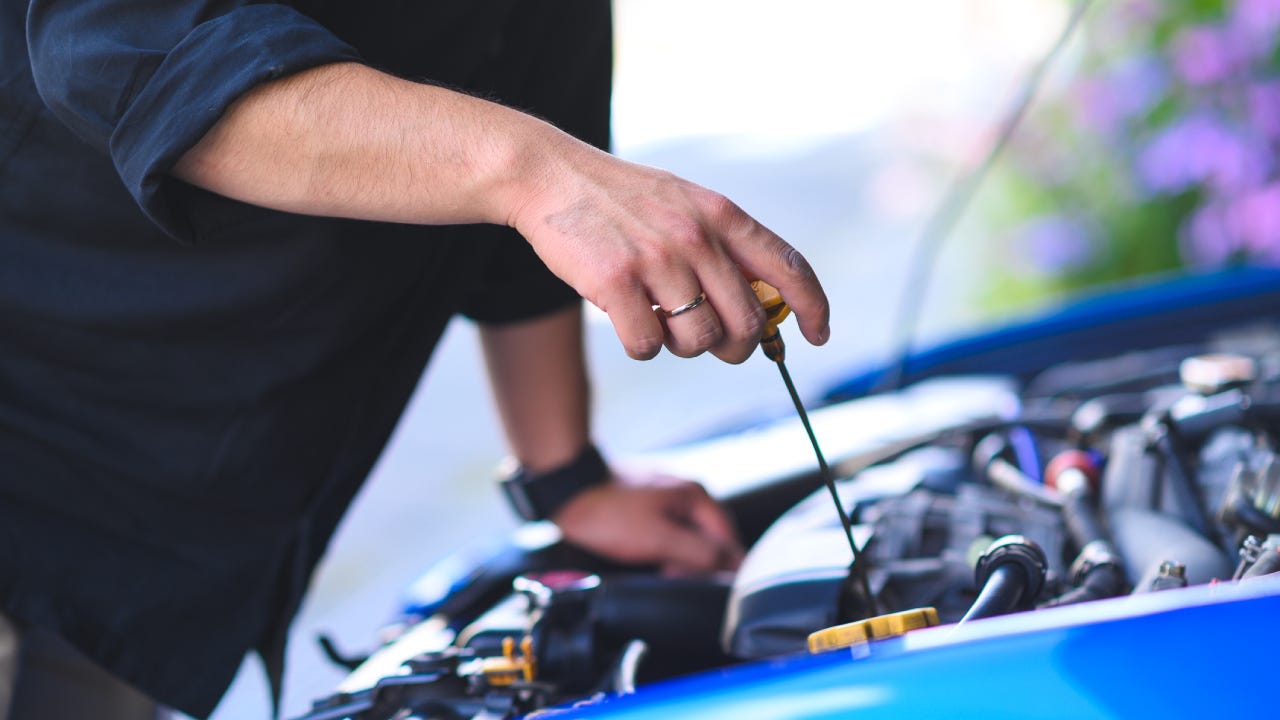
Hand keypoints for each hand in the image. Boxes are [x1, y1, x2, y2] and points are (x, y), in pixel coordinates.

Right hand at [508, 137, 829, 363]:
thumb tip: (760, 308)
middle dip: (737, 347)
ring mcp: (657, 260)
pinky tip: (627, 321)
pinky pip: (648, 347)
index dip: (812, 308)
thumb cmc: (620, 200)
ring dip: (682, 346)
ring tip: (659, 320)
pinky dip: (641, 347)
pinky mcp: (616, 283)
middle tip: (714, 343)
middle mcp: (697, 237)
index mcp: (721, 215)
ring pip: (699, 340)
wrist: (551, 177)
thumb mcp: (685, 204)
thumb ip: (723, 247)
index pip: (788, 267)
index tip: (817, 335)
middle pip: (747, 322)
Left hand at [551, 470, 743, 575]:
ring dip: (682, 560)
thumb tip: (732, 568)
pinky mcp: (650, 506)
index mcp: (696, 496)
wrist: (568, 492)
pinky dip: (668, 551)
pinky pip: (671, 534)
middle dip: (700, 566)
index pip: (729, 541)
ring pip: (690, 538)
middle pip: (711, 540)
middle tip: (676, 580)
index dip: (722, 570)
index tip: (705, 589)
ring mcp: (668, 498)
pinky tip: (654, 561)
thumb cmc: (608, 515)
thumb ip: (699, 553)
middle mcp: (687, 494)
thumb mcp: (658, 539)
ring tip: (664, 572)